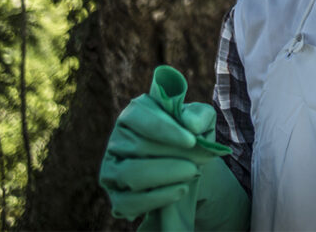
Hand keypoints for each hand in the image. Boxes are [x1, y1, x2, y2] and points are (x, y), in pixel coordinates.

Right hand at [99, 95, 225, 220]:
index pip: (138, 115)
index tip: (191, 140)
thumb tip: (191, 124)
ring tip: (193, 172)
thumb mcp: (202, 121)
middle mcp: (117, 140)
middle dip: (174, 154)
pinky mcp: (116, 198)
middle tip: (201, 160)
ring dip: (165, 174)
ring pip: (129, 174)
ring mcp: (112, 170)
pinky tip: (181, 189)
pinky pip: (128, 202)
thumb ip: (200, 115)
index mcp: (134, 113)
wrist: (189, 167)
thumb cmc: (192, 137)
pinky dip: (157, 198)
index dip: (164, 128)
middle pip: (138, 146)